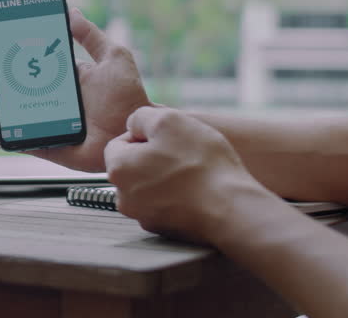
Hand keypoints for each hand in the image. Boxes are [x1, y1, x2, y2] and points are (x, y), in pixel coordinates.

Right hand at [0, 8, 150, 171]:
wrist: (132, 132)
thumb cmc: (128, 96)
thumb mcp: (113, 57)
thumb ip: (91, 36)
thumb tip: (71, 12)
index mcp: (61, 77)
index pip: (25, 63)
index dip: (4, 56)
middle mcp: (49, 98)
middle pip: (10, 87)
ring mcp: (43, 121)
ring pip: (7, 113)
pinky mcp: (43, 143)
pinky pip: (15, 141)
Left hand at [104, 107, 267, 241]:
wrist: (230, 209)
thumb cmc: (200, 163)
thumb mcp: (168, 120)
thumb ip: (141, 118)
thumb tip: (134, 125)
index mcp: (117, 169)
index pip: (118, 143)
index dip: (143, 135)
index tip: (168, 137)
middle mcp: (123, 197)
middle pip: (132, 166)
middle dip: (153, 156)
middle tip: (182, 153)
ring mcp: (143, 217)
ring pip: (148, 186)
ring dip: (164, 176)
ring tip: (192, 172)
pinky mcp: (163, 230)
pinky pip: (164, 205)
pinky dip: (176, 197)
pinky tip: (196, 191)